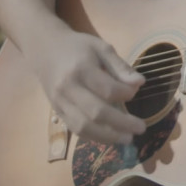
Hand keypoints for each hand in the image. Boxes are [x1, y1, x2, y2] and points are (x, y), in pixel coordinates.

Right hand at [25, 29, 146, 144]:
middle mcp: (68, 88)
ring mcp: (59, 102)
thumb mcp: (101, 48)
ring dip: (108, 136)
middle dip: (121, 123)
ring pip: (83, 126)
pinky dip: (94, 136)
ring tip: (127, 138)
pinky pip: (75, 129)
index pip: (107, 89)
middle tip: (141, 128)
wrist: (45, 49)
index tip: (135, 92)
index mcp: (81, 69)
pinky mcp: (57, 111)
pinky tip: (109, 137)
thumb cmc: (77, 47)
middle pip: (96, 112)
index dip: (125, 94)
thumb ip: (120, 66)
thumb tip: (140, 83)